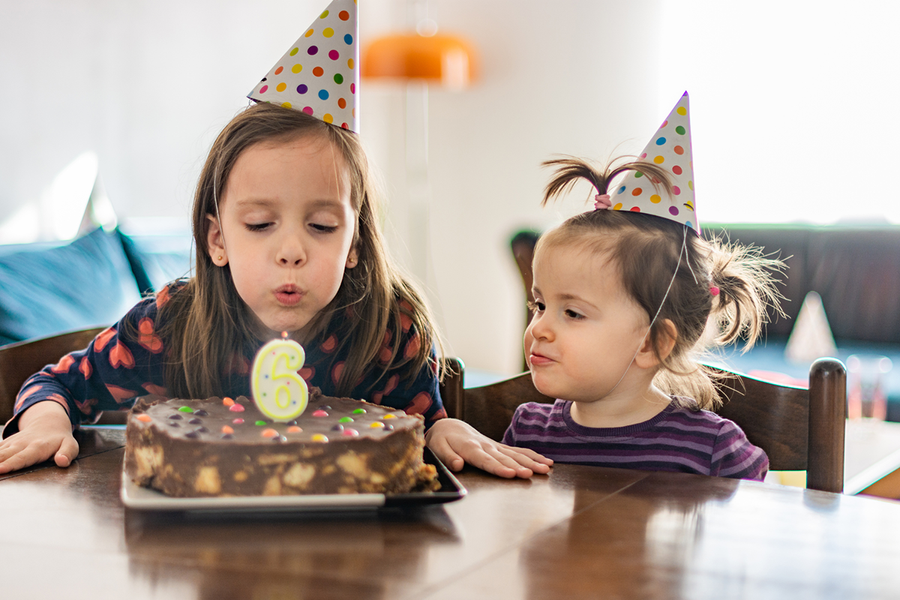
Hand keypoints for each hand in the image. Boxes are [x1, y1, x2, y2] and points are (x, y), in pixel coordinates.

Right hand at [0, 401, 78, 473]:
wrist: (48, 422)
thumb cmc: (60, 439)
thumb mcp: (71, 445)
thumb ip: (67, 453)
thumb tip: (62, 462)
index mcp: (37, 447)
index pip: (22, 457)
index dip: (11, 464)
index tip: (0, 470)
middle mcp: (21, 445)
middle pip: (4, 456)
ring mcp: (11, 444)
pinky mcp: (5, 445)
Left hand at [426, 417, 551, 478]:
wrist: (449, 426)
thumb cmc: (442, 440)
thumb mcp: (437, 448)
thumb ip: (448, 457)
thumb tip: (458, 465)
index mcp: (470, 448)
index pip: (486, 460)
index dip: (498, 467)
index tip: (511, 473)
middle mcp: (485, 446)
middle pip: (505, 458)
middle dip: (519, 466)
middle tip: (532, 473)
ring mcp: (494, 445)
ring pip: (515, 454)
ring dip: (531, 461)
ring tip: (545, 468)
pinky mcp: (500, 446)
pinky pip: (518, 450)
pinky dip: (532, 455)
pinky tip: (546, 462)